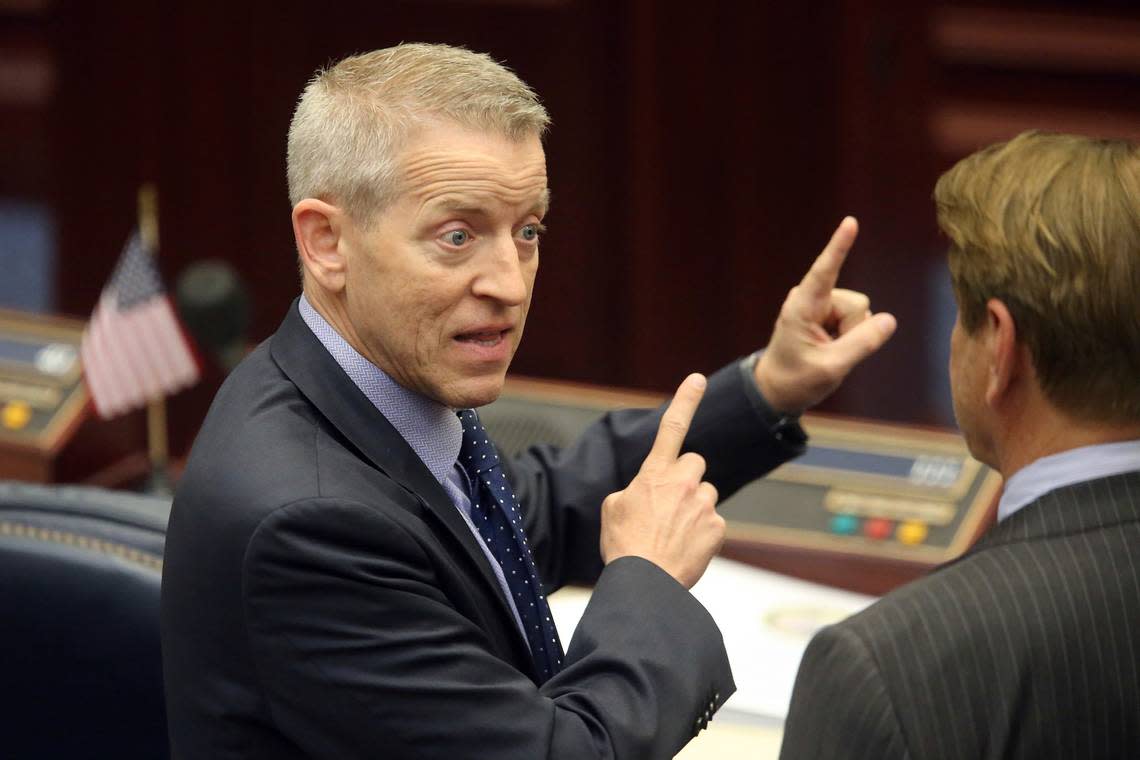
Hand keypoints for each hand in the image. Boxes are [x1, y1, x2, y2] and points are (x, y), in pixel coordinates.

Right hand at [599, 373, 724, 588]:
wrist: (644, 581)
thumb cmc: (624, 546)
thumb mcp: (613, 509)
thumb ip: (632, 490)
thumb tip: (645, 493)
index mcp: (654, 473)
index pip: (672, 427)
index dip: (686, 400)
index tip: (697, 379)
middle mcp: (683, 482)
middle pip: (695, 464)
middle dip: (686, 477)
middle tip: (670, 503)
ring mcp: (704, 504)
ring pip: (705, 495)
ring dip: (694, 507)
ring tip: (673, 533)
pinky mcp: (718, 527)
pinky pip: (713, 523)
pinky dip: (701, 533)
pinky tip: (684, 548)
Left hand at [756, 217, 896, 412]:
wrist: (777, 390)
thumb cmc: (796, 380)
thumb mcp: (831, 368)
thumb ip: (862, 344)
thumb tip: (889, 320)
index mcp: (803, 307)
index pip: (825, 271)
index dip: (839, 247)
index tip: (850, 222)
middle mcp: (812, 299)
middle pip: (857, 304)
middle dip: (853, 330)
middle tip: (828, 353)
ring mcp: (821, 305)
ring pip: (860, 312)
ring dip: (851, 335)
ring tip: (826, 351)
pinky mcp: (828, 313)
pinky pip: (857, 320)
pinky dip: (850, 336)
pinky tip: (830, 347)